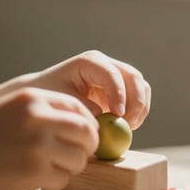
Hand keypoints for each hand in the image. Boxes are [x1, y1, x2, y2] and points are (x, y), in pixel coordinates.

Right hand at [0, 87, 98, 189]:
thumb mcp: (13, 108)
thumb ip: (45, 111)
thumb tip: (87, 125)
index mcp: (33, 98)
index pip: (78, 107)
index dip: (86, 123)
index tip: (83, 135)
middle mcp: (39, 118)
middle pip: (87, 132)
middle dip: (87, 146)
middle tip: (77, 155)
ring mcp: (38, 145)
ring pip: (79, 158)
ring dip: (71, 166)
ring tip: (51, 167)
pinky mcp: (34, 172)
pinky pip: (63, 179)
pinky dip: (56, 182)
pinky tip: (38, 178)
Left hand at [25, 51, 150, 129]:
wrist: (48, 91)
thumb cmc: (51, 93)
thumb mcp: (62, 99)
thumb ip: (83, 106)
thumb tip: (102, 115)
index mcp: (90, 62)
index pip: (112, 74)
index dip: (119, 94)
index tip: (119, 115)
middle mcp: (106, 64)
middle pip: (133, 76)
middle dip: (136, 101)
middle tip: (129, 124)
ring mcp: (116, 74)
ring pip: (141, 86)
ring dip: (140, 107)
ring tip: (128, 127)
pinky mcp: (121, 87)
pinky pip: (139, 96)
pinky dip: (138, 111)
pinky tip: (128, 125)